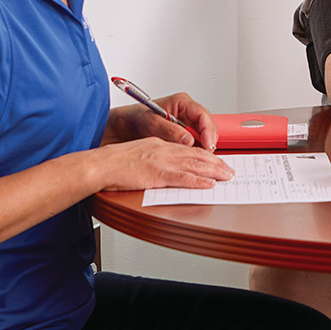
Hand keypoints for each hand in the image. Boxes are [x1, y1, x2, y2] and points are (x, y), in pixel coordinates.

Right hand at [96, 136, 232, 191]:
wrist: (100, 164)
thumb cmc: (113, 163)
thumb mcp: (137, 154)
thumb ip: (153, 158)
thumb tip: (162, 167)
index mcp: (158, 144)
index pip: (188, 149)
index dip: (205, 155)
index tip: (217, 161)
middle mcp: (163, 150)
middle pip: (196, 155)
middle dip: (216, 163)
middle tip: (230, 170)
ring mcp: (161, 162)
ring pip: (194, 165)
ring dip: (213, 171)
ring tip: (227, 176)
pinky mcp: (156, 174)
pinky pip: (182, 178)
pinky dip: (197, 181)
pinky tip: (208, 184)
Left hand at [110, 90, 218, 151]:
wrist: (125, 127)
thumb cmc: (135, 119)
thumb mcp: (151, 123)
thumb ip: (170, 131)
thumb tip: (188, 140)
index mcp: (181, 102)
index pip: (202, 115)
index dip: (208, 130)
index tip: (207, 144)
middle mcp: (186, 111)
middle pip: (207, 125)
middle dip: (209, 140)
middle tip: (207, 154)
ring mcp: (186, 122)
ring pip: (204, 134)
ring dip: (204, 146)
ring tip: (203, 158)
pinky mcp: (184, 132)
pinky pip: (196, 140)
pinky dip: (197, 149)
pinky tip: (195, 158)